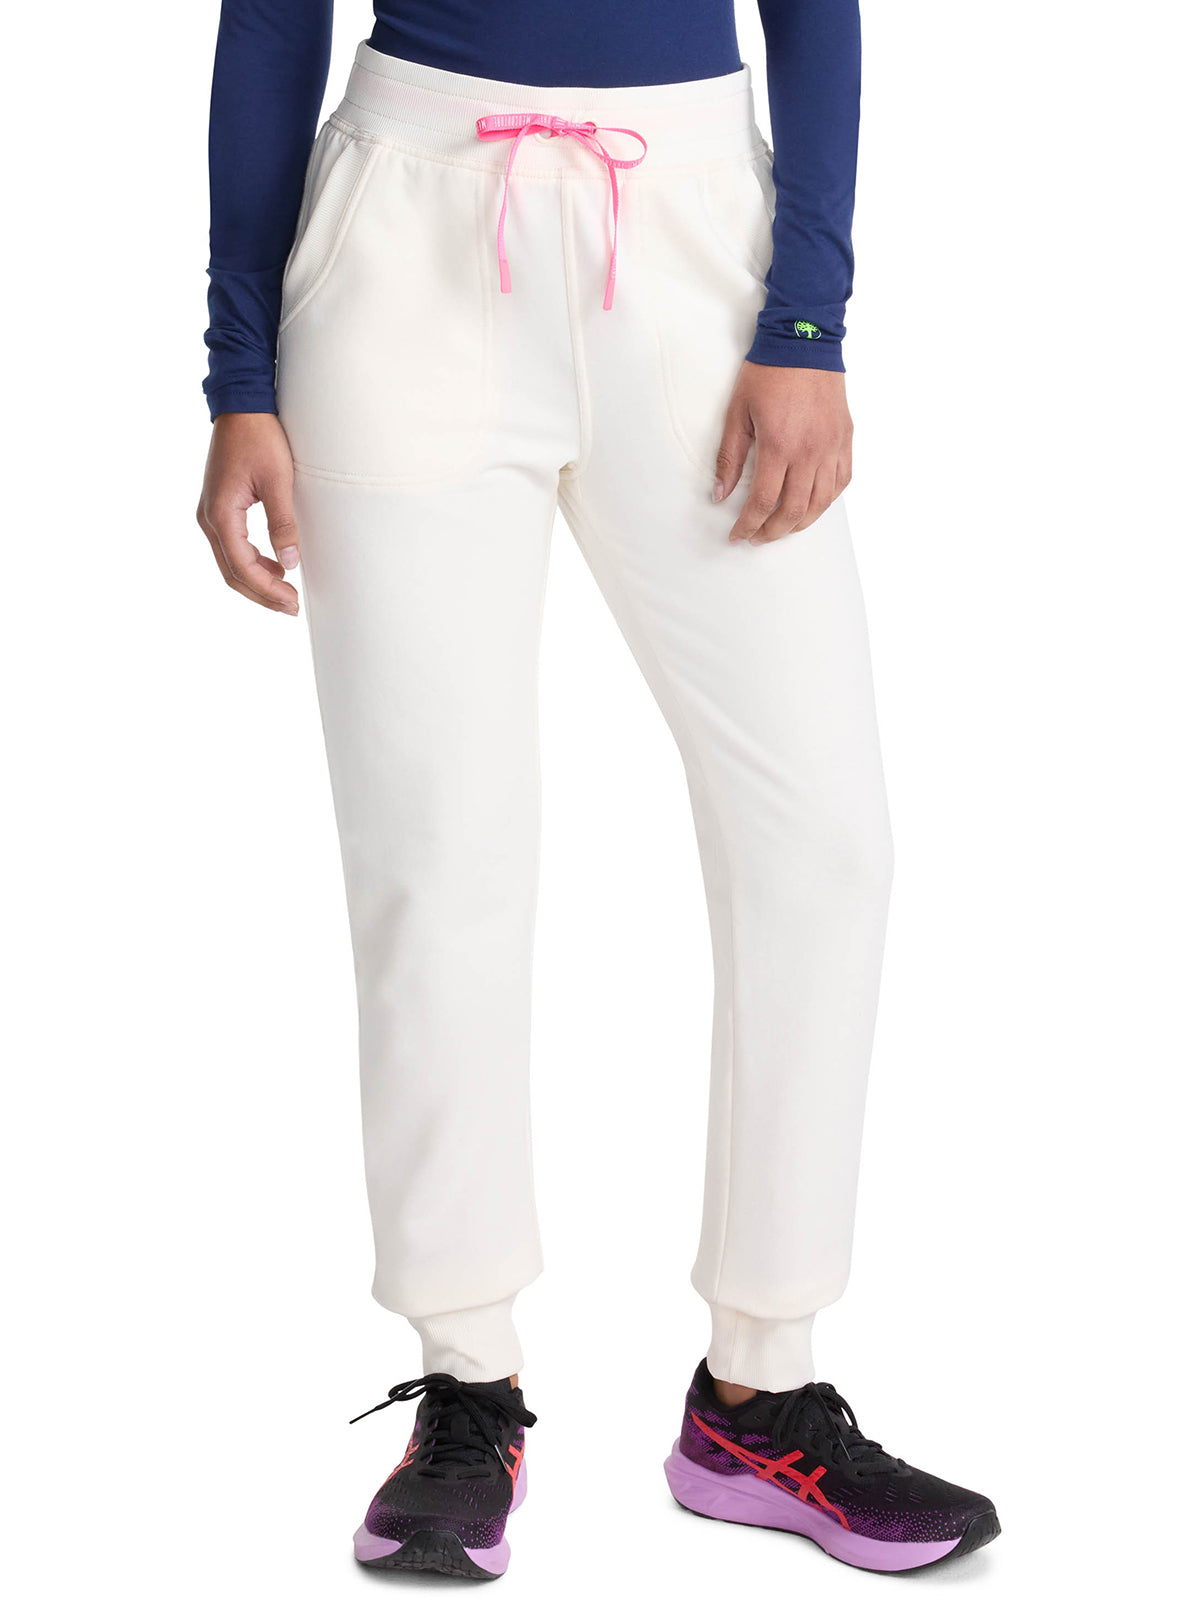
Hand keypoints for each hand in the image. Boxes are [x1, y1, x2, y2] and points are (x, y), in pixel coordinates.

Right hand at [196, 413, 300, 613]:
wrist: (242, 406)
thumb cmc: (259, 437)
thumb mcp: (278, 480)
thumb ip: (283, 523)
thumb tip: (290, 563)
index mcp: (220, 514)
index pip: (242, 567)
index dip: (267, 589)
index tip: (292, 601)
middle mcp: (208, 517)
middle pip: (231, 572)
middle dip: (261, 594)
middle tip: (291, 608)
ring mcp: (210, 513)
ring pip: (229, 563)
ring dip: (256, 581)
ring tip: (286, 593)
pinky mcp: (218, 508)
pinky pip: (231, 546)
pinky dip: (251, 563)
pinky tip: (274, 567)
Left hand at [714, 365, 852, 544]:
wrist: (804, 341)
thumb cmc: (768, 374)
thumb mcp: (737, 413)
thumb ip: (729, 458)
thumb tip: (719, 494)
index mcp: (779, 445)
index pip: (763, 502)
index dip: (748, 525)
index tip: (738, 535)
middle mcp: (810, 452)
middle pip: (793, 511)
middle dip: (772, 532)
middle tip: (757, 537)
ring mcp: (831, 447)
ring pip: (821, 503)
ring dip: (799, 523)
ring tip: (781, 528)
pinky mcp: (845, 440)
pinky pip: (841, 482)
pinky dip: (826, 502)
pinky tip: (811, 506)